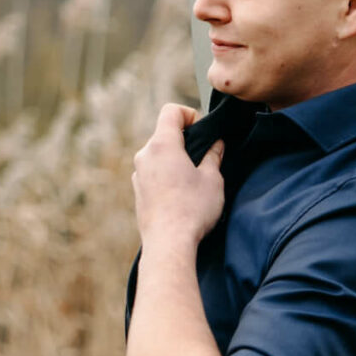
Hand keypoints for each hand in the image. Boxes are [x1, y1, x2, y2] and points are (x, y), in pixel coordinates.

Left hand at [132, 102, 225, 246]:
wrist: (168, 244)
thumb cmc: (192, 210)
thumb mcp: (212, 180)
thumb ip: (214, 156)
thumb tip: (216, 145)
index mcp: (162, 145)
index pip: (171, 111)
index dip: (189, 115)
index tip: (203, 132)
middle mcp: (145, 155)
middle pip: (164, 133)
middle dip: (185, 141)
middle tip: (204, 158)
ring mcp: (138, 174)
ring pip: (158, 155)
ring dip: (175, 159)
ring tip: (194, 180)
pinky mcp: (138, 191)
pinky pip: (153, 172)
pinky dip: (166, 174)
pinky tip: (181, 195)